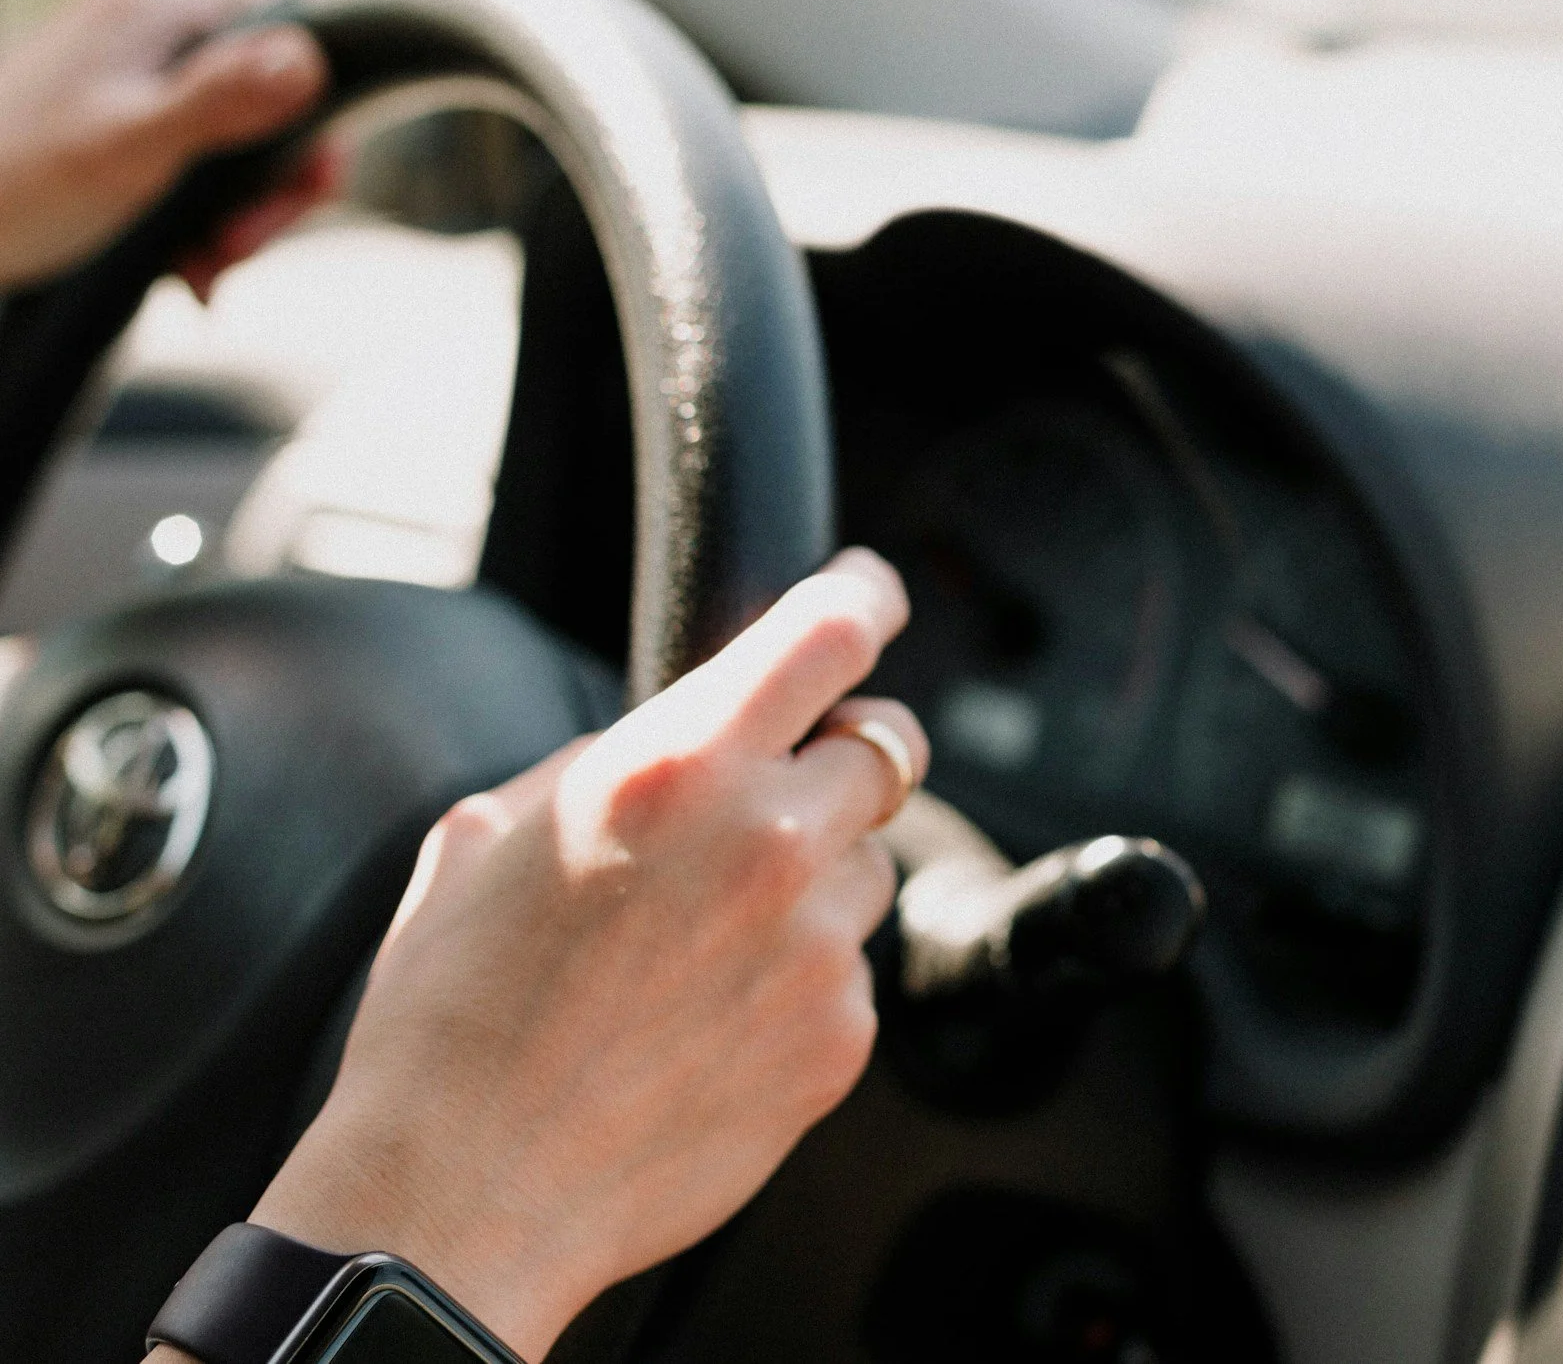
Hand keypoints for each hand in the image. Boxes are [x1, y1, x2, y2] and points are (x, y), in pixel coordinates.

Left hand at [0, 0, 329, 297]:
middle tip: (242, 246)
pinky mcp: (128, 115)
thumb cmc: (17, 184)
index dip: (315, 116)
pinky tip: (190, 264)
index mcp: (156, 5)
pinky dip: (208, 217)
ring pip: (245, 137)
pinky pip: (205, 159)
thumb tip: (310, 60)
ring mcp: (139, 69)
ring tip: (208, 267)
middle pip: (273, 94)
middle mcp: (152, 23)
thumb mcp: (132, 146)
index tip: (304, 189)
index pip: (292, 32)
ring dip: (242, 214)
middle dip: (271, 184)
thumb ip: (223, 99)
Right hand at [230, 549, 924, 1359]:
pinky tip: (708, 1018)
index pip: (831, 632)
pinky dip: (801, 977)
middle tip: (777, 791)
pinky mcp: (841, 1036)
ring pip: (868, 864)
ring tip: (701, 942)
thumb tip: (692, 724)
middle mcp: (769, 841)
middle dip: (839, 755)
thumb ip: (617, 754)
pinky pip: (851, 970)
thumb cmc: (454, 1014)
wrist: (463, 1193)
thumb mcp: (493, 832)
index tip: (873, 592)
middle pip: (884, 746)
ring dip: (814, 878)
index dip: (865, 596)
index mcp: (678, 765)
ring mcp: (817, 944)